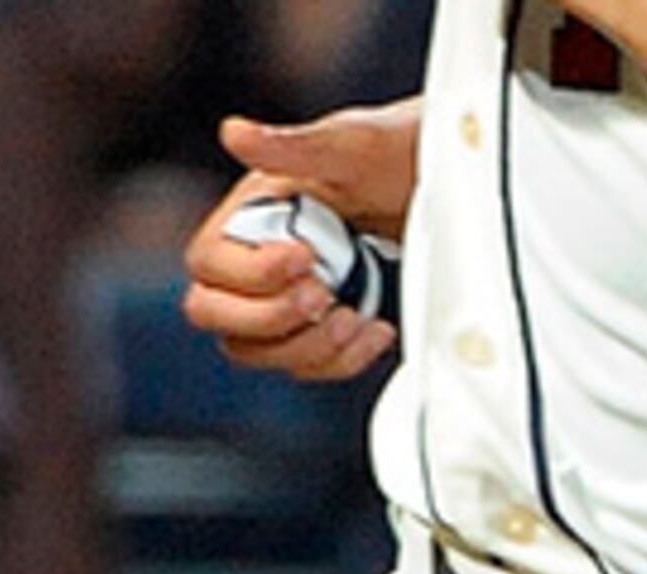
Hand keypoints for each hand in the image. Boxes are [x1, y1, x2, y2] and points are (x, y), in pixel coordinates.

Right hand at [182, 105, 418, 382]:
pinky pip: (305, 366)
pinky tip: (376, 330)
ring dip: (307, 346)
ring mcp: (280, 299)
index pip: (209, 263)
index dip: (250, 272)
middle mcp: (252, 260)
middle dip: (270, 317)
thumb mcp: (349, 147)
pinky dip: (340, 360)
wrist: (437, 188)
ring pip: (256, 351)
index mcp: (247, 214)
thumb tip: (235, 134)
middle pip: (214, 314)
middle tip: (322, 296)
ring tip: (355, 317)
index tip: (306, 258)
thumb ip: (292, 146)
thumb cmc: (390, 155)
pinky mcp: (314, 328)